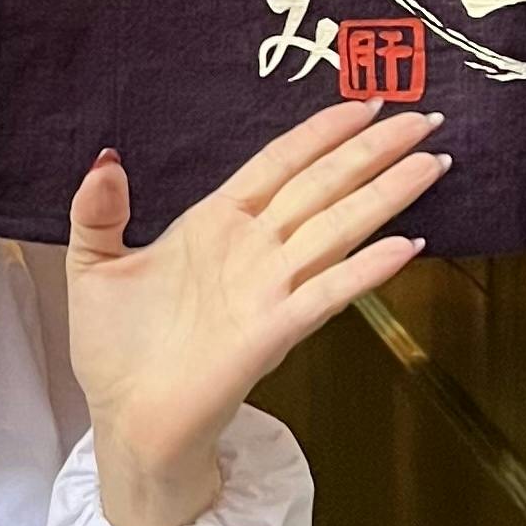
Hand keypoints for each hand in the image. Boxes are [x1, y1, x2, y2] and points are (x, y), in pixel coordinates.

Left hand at [64, 103, 449, 525]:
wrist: (126, 423)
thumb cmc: (115, 351)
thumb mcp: (94, 267)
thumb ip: (98, 211)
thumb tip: (107, 159)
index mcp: (214, 222)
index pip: (279, 162)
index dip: (321, 131)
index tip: (363, 102)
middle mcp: (252, 248)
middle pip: (323, 185)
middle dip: (374, 150)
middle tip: (423, 118)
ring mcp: (268, 288)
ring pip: (338, 226)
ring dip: (386, 195)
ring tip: (432, 163)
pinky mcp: (274, 331)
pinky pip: (328, 292)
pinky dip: (367, 269)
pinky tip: (406, 246)